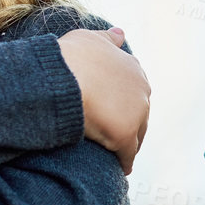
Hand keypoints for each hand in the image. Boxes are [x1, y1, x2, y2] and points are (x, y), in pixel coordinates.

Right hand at [57, 27, 149, 172]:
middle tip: (114, 135)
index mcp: (133, 68)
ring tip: (116, 156)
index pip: (133, 90)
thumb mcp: (90, 39)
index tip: (113, 109)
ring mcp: (136, 113)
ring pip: (136, 135)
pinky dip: (124, 162)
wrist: (63, 77)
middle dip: (130, 123)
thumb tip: (121, 34)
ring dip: (129, 145)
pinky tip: (121, 170)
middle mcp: (141, 89)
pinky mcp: (125, 135)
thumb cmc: (70, 57)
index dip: (122, 101)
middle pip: (139, 113)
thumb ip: (108, 40)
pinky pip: (127, 154)